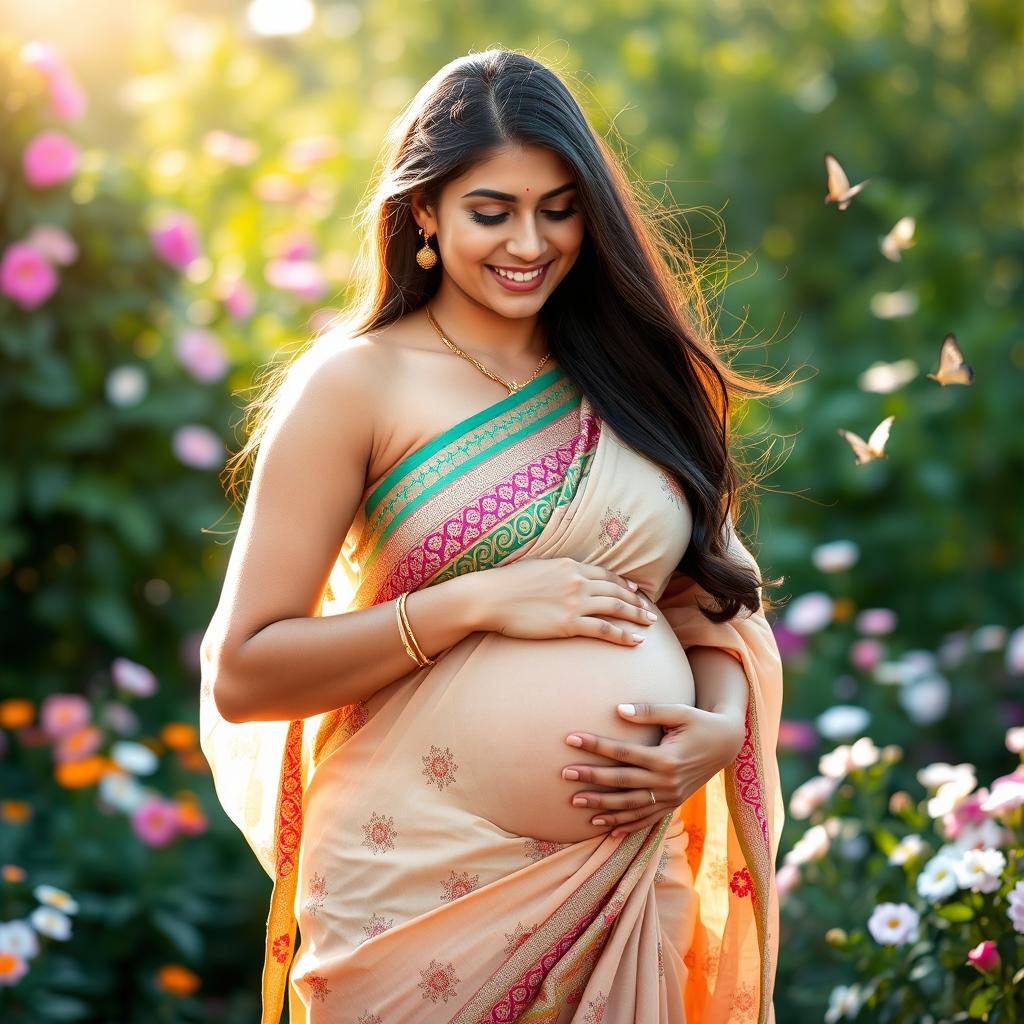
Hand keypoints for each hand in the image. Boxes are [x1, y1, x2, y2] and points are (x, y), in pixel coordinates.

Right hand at [476, 556, 657, 646]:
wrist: (490, 597)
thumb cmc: (506, 583)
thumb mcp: (536, 567)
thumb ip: (556, 572)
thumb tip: (564, 578)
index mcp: (569, 565)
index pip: (605, 574)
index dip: (623, 583)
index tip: (635, 590)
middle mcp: (577, 581)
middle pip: (617, 591)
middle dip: (636, 601)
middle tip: (650, 610)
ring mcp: (575, 602)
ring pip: (616, 608)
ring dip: (636, 616)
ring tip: (650, 624)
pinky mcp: (569, 624)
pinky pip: (604, 630)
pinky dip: (623, 635)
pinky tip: (635, 641)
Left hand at [561, 702, 746, 837]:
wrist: (727, 744)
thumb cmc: (700, 722)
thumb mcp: (680, 711)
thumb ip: (649, 710)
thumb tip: (618, 709)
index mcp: (666, 758)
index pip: (623, 753)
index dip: (596, 745)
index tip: (571, 739)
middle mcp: (667, 782)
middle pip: (621, 782)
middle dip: (591, 778)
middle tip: (564, 773)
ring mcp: (670, 797)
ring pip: (630, 806)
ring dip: (602, 807)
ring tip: (576, 803)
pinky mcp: (673, 804)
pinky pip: (646, 819)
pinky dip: (626, 826)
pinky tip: (606, 830)